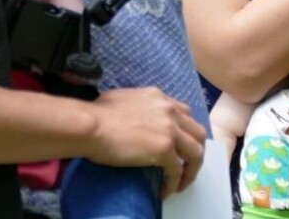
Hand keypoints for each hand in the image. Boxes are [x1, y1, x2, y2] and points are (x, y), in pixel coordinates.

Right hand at [86, 88, 206, 198]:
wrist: (90, 126)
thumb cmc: (96, 114)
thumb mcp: (122, 100)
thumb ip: (136, 106)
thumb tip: (131, 118)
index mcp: (159, 97)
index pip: (184, 113)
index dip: (184, 131)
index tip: (179, 145)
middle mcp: (169, 110)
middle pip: (197, 132)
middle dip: (195, 151)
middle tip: (185, 166)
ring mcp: (170, 129)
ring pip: (196, 152)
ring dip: (191, 170)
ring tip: (180, 183)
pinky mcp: (164, 149)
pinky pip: (177, 171)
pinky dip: (174, 183)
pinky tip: (164, 192)